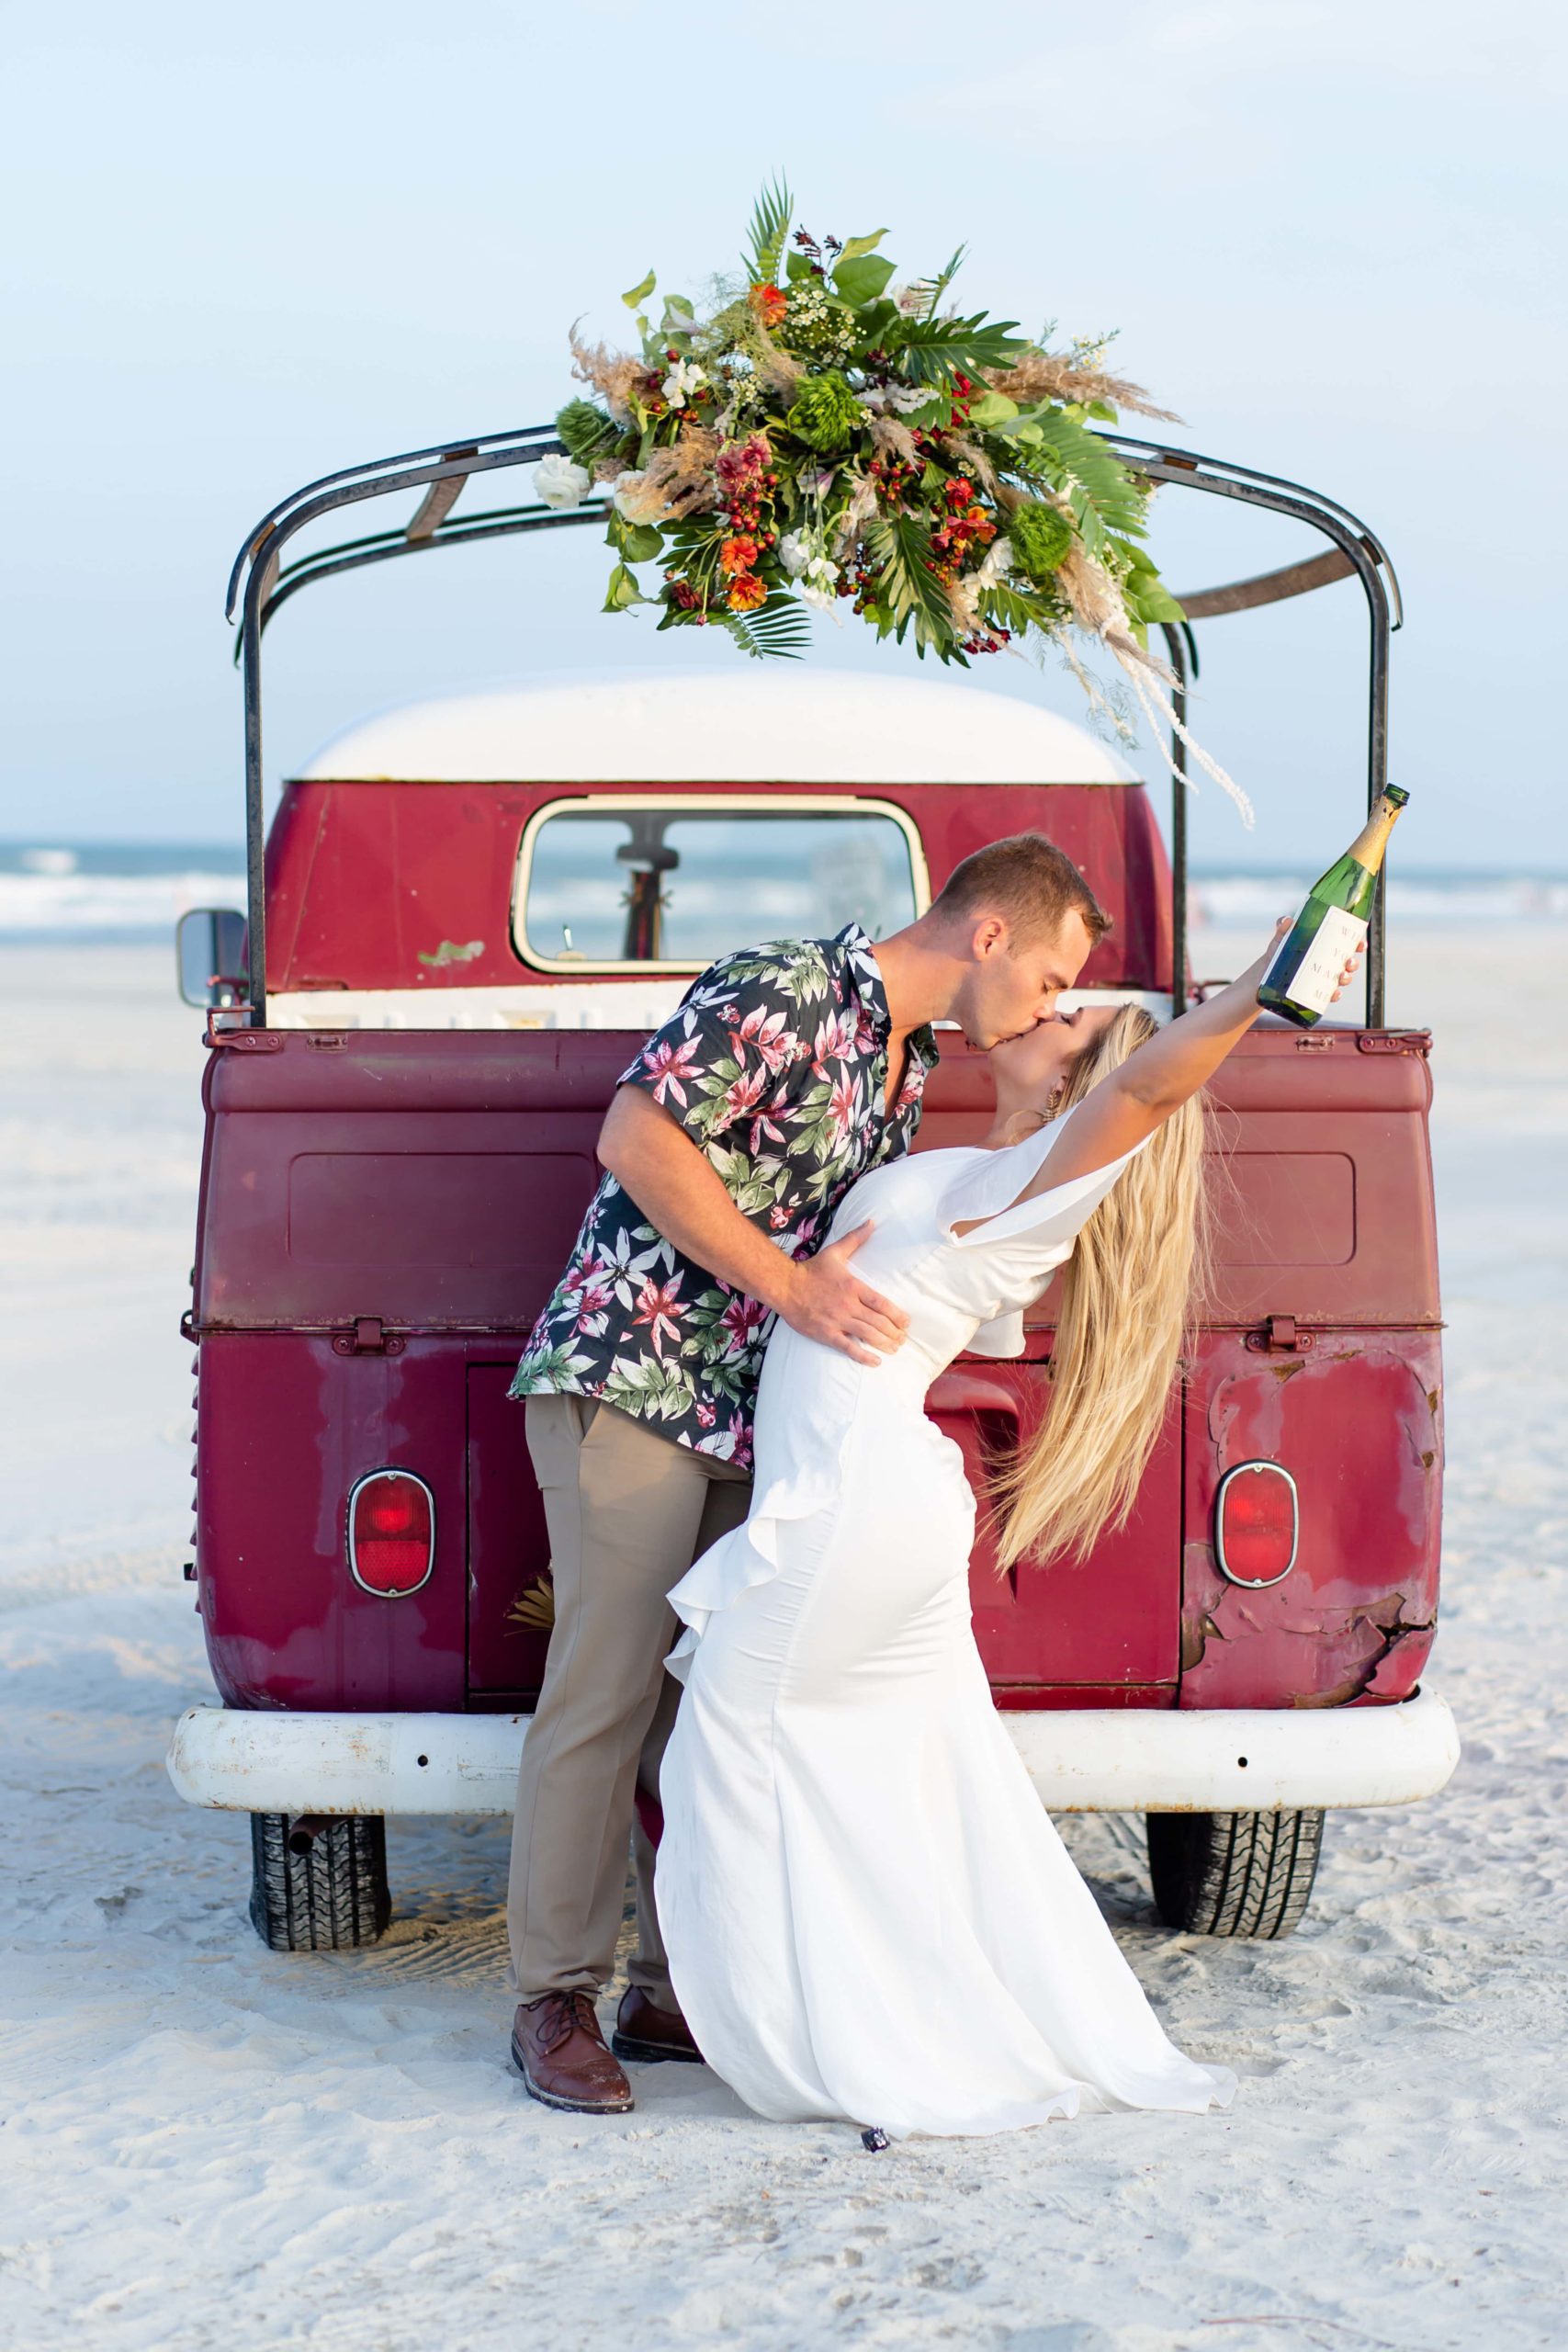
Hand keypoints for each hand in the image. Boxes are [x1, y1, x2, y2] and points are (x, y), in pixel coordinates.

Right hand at [780, 1224, 908, 1365]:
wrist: (784, 1285)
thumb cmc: (811, 1270)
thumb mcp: (835, 1252)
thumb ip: (856, 1239)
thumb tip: (872, 1222)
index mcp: (853, 1286)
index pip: (882, 1303)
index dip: (897, 1315)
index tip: (906, 1323)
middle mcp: (848, 1305)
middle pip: (878, 1322)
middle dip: (894, 1333)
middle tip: (902, 1339)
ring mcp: (837, 1320)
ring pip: (867, 1335)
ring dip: (884, 1344)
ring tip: (894, 1348)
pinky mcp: (825, 1333)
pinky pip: (848, 1347)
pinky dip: (863, 1356)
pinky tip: (875, 1361)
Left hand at [1243, 916, 1364, 1004]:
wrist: (1264, 974)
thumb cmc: (1277, 953)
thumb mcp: (1280, 940)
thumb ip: (1283, 929)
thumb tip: (1287, 920)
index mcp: (1324, 946)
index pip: (1347, 943)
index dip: (1358, 943)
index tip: (1361, 944)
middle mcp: (1327, 962)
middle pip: (1348, 962)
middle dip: (1353, 963)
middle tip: (1349, 962)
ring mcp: (1322, 978)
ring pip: (1342, 979)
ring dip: (1346, 978)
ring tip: (1341, 977)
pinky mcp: (1315, 992)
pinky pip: (1329, 995)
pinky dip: (1334, 995)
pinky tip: (1334, 993)